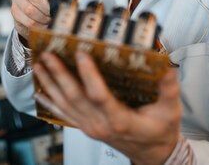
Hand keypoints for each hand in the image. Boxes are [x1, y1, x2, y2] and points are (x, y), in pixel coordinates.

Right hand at [10, 0, 77, 41]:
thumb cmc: (50, 2)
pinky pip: (27, 20)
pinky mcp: (14, 10)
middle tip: (53, 13)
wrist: (38, 16)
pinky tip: (44, 26)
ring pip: (30, 10)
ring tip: (50, 20)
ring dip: (43, 18)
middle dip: (47, 7)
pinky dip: (38, 25)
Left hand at [34, 51, 180, 164]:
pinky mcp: (86, 127)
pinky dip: (50, 102)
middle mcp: (101, 124)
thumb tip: (166, 63)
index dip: (88, 75)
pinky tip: (39, 91)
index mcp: (121, 119)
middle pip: (75, 98)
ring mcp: (91, 127)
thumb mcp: (170, 110)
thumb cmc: (160, 131)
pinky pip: (64, 114)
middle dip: (59, 74)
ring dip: (50, 84)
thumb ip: (168, 87)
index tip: (81, 54)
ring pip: (65, 104)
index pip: (99, 95)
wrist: (152, 154)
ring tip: (39, 64)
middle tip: (48, 54)